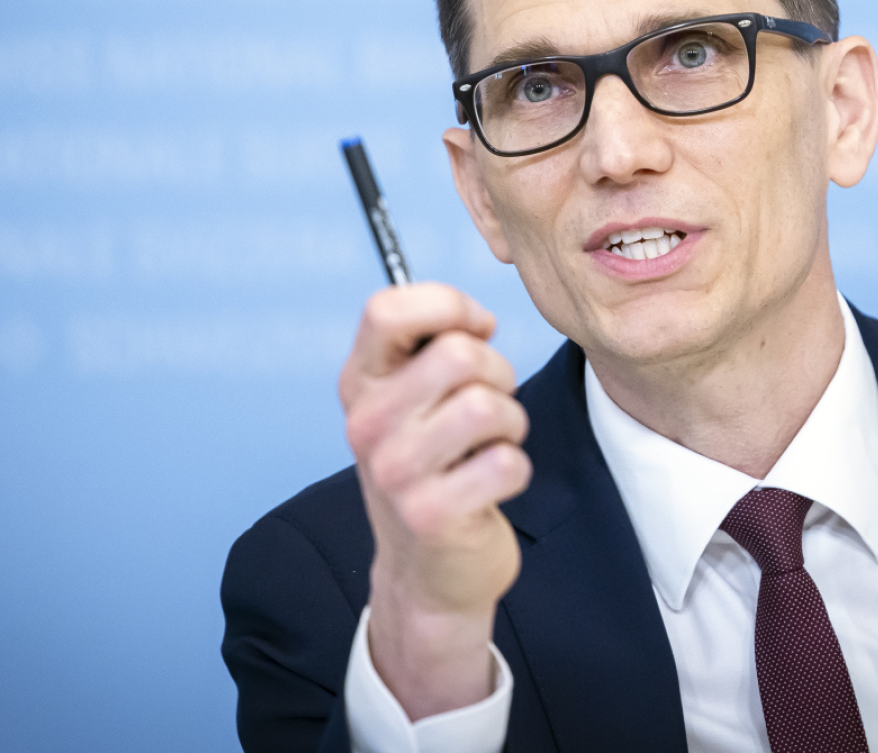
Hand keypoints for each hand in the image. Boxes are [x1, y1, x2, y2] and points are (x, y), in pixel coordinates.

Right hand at [340, 283, 531, 719]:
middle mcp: (367, 424)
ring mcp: (394, 472)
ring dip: (511, 422)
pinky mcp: (431, 515)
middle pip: (459, 353)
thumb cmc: (432, 467)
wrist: (426, 571)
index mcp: (361, 382)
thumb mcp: (412, 400)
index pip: (386, 309)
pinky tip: (492, 484)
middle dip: (499, 372)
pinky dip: (516, 469)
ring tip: (492, 444)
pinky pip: (506, 463)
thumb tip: (474, 319)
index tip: (475, 330)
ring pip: (488, 407)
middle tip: (491, 404)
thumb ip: (432, 348)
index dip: (449, 306)